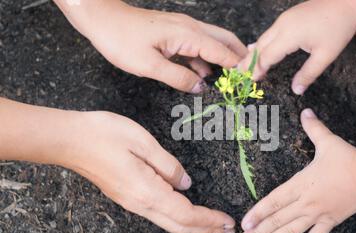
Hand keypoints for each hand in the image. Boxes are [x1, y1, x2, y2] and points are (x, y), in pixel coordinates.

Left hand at [61, 0, 246, 92]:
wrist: (102, 20)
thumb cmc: (121, 40)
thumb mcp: (149, 65)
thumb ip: (178, 78)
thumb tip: (201, 88)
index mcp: (187, 34)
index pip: (222, 51)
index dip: (238, 66)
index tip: (252, 78)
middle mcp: (190, 28)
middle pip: (224, 40)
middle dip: (239, 57)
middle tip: (249, 75)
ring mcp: (183, 28)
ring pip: (212, 42)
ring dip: (223, 58)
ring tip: (231, 78)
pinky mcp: (174, 33)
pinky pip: (197, 46)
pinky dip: (205, 59)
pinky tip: (204, 75)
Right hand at [63, 111, 234, 232]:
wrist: (68, 140)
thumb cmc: (103, 135)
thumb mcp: (143, 142)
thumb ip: (168, 165)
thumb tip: (186, 183)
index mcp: (147, 191)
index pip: (186, 214)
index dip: (209, 220)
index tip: (227, 221)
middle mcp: (140, 203)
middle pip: (179, 225)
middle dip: (205, 230)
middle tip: (227, 231)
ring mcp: (132, 202)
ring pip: (169, 223)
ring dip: (193, 228)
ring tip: (212, 229)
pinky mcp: (127, 197)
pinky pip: (159, 215)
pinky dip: (179, 220)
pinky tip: (185, 216)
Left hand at [237, 109, 355, 232]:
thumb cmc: (348, 159)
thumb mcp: (327, 141)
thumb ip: (313, 127)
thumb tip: (305, 111)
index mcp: (300, 183)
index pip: (273, 201)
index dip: (258, 212)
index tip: (245, 222)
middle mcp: (306, 202)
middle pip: (278, 219)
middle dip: (259, 231)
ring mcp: (317, 214)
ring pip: (291, 231)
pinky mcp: (330, 221)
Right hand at [239, 0, 355, 94]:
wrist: (347, 1)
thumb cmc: (338, 27)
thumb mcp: (325, 55)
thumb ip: (308, 74)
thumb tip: (296, 90)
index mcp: (289, 35)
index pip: (267, 55)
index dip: (258, 69)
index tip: (251, 80)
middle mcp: (282, 25)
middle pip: (260, 46)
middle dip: (249, 61)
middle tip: (239, 74)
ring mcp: (284, 19)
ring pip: (264, 38)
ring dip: (254, 52)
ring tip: (244, 65)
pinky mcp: (288, 16)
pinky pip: (270, 32)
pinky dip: (262, 43)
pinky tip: (256, 47)